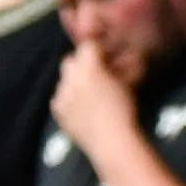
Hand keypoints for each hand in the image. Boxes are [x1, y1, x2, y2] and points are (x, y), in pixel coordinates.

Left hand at [48, 43, 137, 159]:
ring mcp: (61, 94)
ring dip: (75, 80)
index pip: (88, 45)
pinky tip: (81, 106)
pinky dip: (68, 97)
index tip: (105, 54)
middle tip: (95, 71)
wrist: (110, 139)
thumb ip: (125, 65)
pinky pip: (59, 96)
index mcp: (89, 68)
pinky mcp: (57, 110)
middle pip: (70, 60)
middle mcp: (71, 78)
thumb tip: (126, 57)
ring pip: (64, 79)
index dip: (97, 48)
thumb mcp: (128, 81)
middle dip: (81, 63)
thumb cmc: (125, 109)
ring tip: (90, 91)